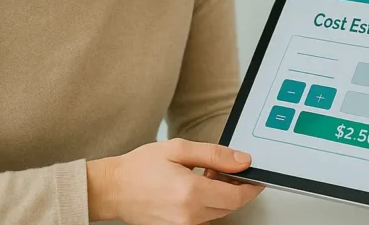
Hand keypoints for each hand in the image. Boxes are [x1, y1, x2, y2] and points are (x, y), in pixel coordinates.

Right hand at [87, 138, 263, 224]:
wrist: (111, 189)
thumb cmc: (139, 168)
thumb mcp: (179, 149)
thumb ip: (215, 155)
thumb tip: (242, 160)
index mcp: (191, 193)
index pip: (236, 196)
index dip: (251, 187)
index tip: (257, 178)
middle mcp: (188, 216)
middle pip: (229, 206)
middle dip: (234, 188)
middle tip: (226, 169)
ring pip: (216, 213)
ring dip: (219, 195)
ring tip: (203, 176)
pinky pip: (201, 218)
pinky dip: (205, 203)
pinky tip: (194, 188)